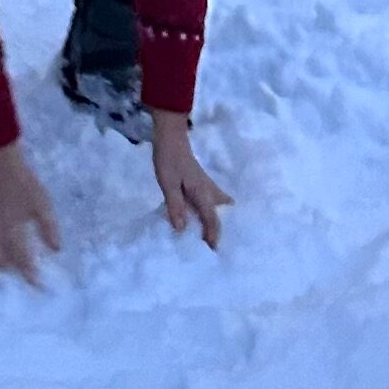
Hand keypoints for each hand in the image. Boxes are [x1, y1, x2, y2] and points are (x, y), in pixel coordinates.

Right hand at [0, 143, 62, 282]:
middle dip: (6, 275)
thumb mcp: (42, 205)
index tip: (39, 286)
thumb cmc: (24, 184)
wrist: (2, 165)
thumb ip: (48, 228)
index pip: (20, 260)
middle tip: (20, 279)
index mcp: (11, 232)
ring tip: (7, 272)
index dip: (30, 275)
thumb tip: (56, 249)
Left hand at [148, 113, 232, 251]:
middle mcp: (208, 190)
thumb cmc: (168, 159)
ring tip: (213, 233)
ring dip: (218, 218)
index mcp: (202, 192)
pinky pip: (212, 199)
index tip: (213, 251)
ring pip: (218, 204)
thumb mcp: (168, 184)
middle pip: (220, 212)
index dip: (212, 235)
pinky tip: (202, 215)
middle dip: (221, 228)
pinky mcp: (200, 181)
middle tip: (218, 245)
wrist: (170, 137)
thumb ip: (175, 206)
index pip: (211, 218)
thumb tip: (182, 229)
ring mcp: (206, 184)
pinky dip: (212, 210)